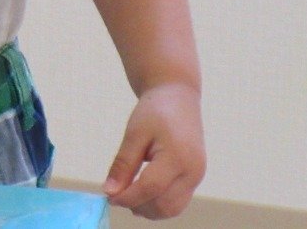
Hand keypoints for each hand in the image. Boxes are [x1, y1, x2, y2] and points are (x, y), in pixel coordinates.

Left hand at [104, 81, 205, 218]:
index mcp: (178, 157)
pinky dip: (159, 203)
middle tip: (116, 197)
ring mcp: (197, 176)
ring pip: (173, 208)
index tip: (109, 197)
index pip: (151, 188)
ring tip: (128, 196)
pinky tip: (141, 193)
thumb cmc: (155, 111)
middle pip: (165, 205)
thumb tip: (110, 191)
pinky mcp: (195, 177)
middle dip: (139, 206)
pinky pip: (177, 200)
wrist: (178, 96)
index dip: (128, 197)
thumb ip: (123, 164)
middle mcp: (193, 171)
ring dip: (149, 209)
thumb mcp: (134, 133)